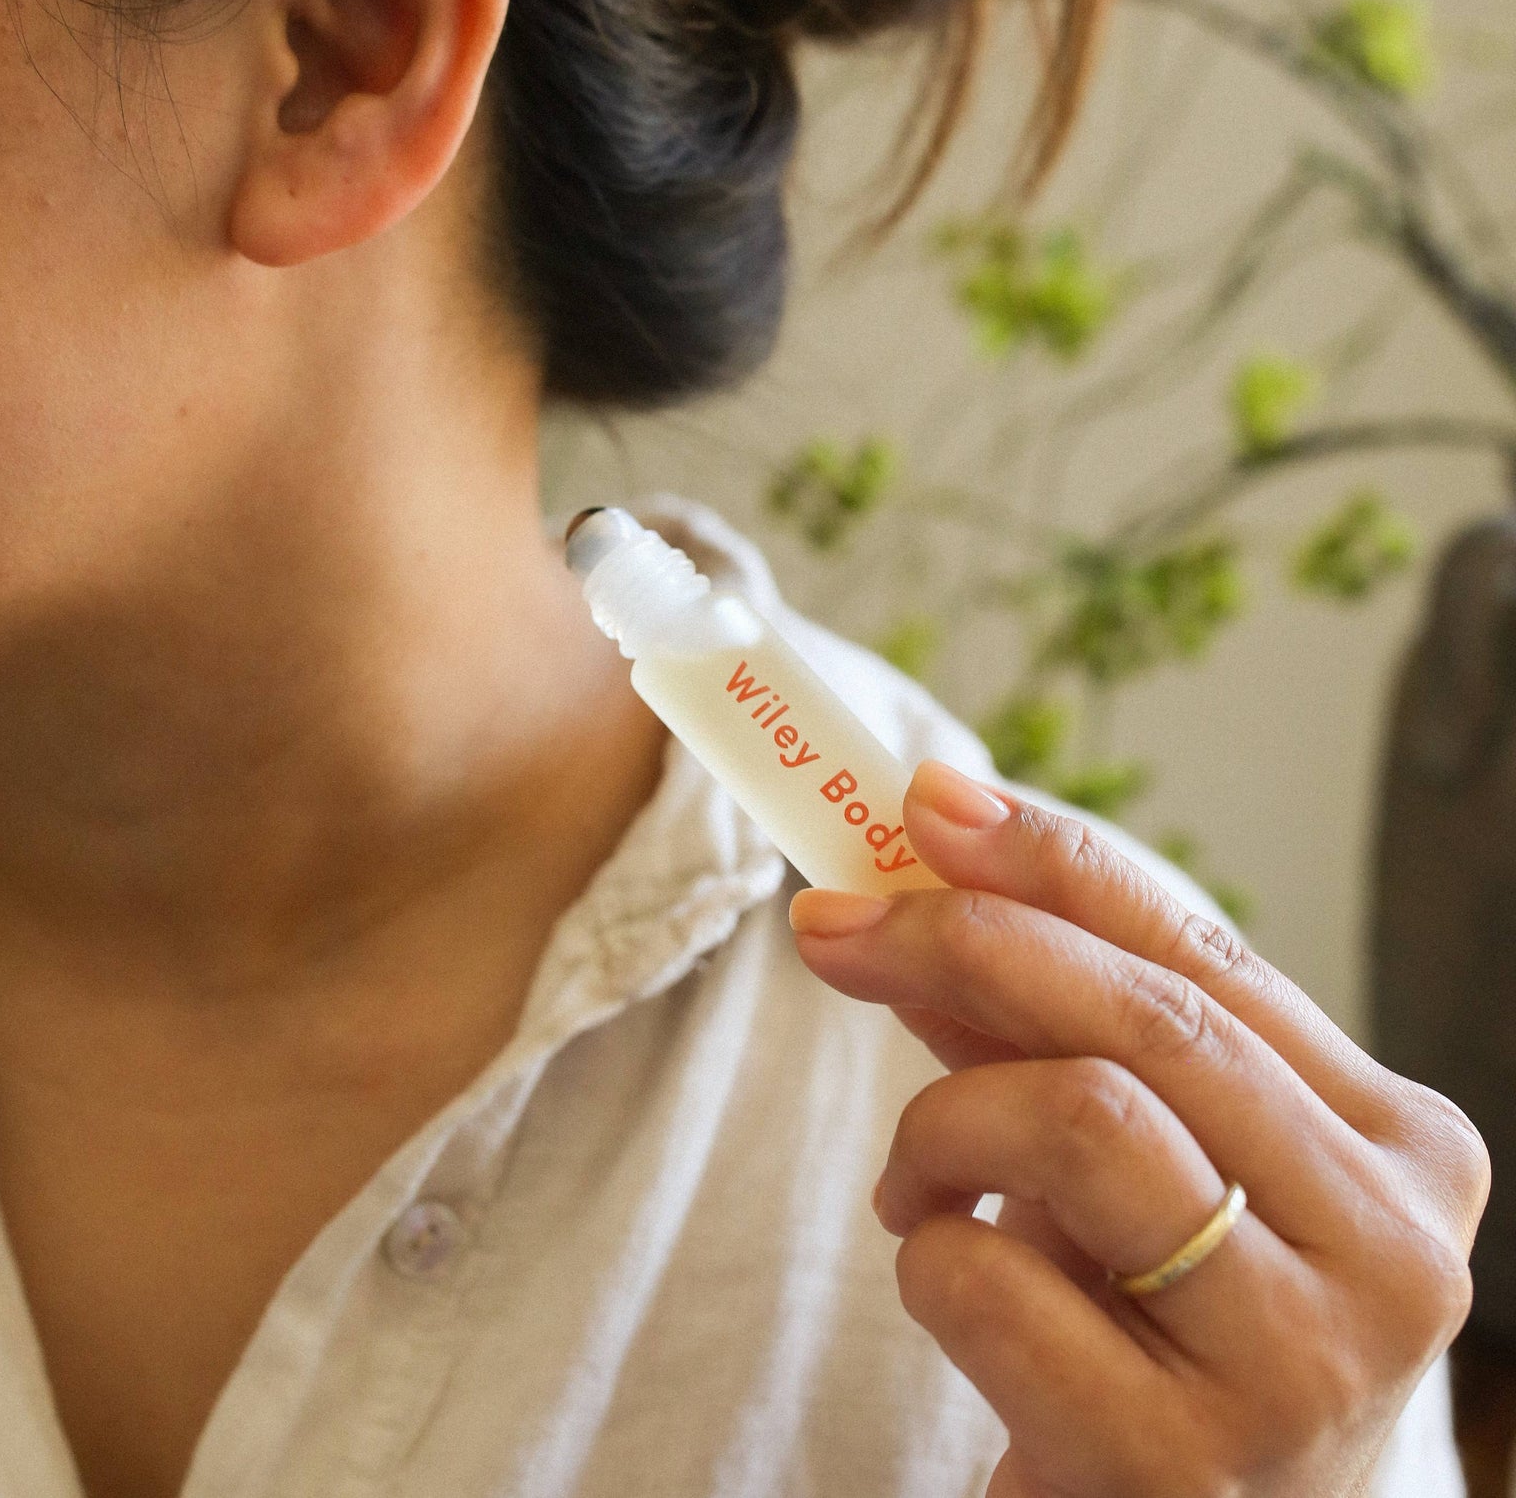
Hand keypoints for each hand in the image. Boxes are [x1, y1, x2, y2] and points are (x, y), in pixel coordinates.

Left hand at [789, 760, 1489, 1497]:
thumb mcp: (1130, 1157)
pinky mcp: (1182, 1473)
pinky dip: (926, 1251)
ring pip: (1078, 1120)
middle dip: (962, 941)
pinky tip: (950, 1284)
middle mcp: (1390, 1251)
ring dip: (942, 1126)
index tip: (928, 803)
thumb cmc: (1157, 1322)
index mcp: (1398, 1145)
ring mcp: (1301, 1370)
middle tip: (837, 923)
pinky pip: (989, 1281)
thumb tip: (918, 873)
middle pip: (1145, 1021)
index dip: (1055, 861)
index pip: (1207, 953)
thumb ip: (1050, 1023)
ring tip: (914, 1179)